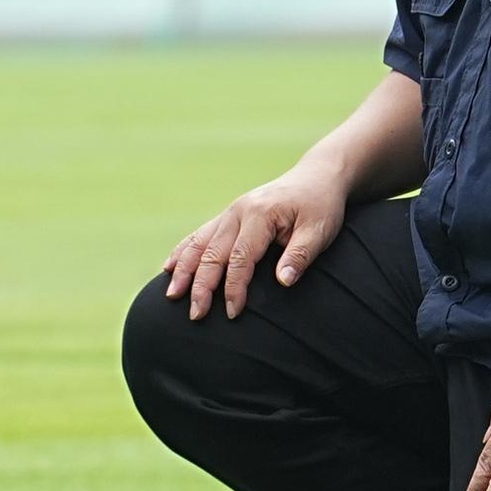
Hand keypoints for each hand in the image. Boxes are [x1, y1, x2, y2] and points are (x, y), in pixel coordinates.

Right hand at [162, 160, 347, 318]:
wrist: (317, 177)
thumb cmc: (321, 206)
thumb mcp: (320, 230)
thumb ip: (301, 255)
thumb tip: (284, 282)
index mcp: (260, 214)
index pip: (240, 258)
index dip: (234, 287)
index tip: (234, 312)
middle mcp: (238, 211)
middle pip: (212, 253)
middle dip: (201, 286)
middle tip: (196, 314)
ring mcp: (230, 212)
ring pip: (199, 243)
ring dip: (184, 270)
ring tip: (171, 295)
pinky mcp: (228, 216)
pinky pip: (199, 235)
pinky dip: (183, 252)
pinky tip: (169, 268)